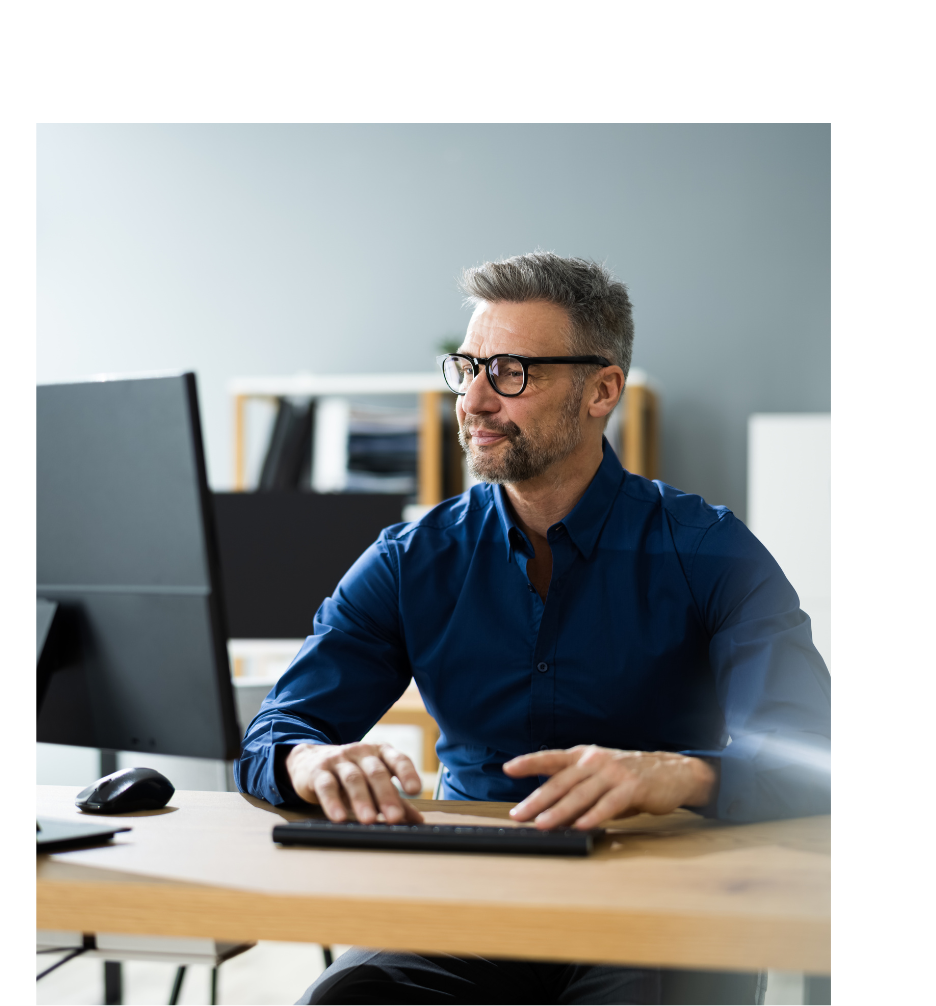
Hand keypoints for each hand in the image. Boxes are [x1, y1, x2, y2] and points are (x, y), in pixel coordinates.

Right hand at [285, 742, 423, 824]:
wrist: (310, 760)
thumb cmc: (350, 773)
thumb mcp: (373, 782)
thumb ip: (395, 799)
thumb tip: (418, 821)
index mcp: (380, 753)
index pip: (398, 759)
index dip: (407, 773)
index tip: (415, 790)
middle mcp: (361, 752)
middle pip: (376, 772)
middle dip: (386, 795)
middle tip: (395, 817)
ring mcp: (339, 759)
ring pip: (353, 778)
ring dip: (362, 800)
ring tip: (368, 820)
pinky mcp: (318, 771)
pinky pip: (327, 786)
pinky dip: (333, 802)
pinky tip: (339, 817)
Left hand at [503, 746, 717, 829]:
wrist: (672, 772)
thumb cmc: (629, 777)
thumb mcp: (600, 776)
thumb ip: (577, 790)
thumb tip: (550, 812)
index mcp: (584, 756)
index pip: (551, 758)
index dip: (529, 762)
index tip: (508, 768)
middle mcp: (596, 761)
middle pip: (561, 781)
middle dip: (537, 799)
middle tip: (519, 814)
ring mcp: (614, 773)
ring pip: (580, 794)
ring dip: (560, 811)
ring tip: (543, 825)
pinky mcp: (632, 787)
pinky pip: (608, 804)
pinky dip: (593, 816)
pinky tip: (581, 826)